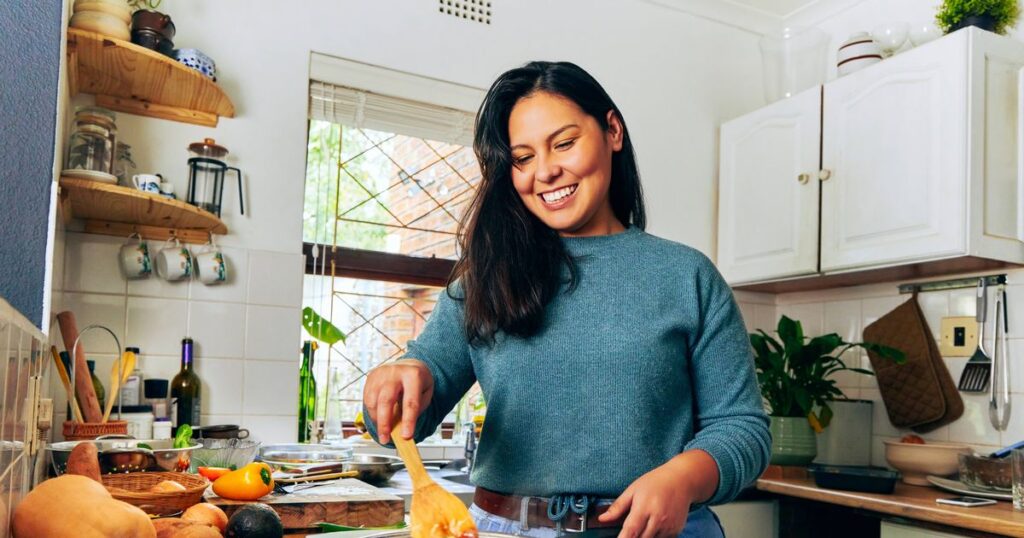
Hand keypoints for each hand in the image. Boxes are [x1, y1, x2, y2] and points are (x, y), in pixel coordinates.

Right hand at [362, 359, 433, 443]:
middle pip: (386, 400)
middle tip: (385, 439)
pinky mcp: (370, 377)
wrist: (409, 364)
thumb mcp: (426, 394)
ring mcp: (380, 373)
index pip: (410, 402)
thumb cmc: (418, 382)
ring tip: (383, 431)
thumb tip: (401, 429)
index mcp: (413, 375)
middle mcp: (395, 372)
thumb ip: (415, 410)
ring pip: (373, 401)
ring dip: (377, 420)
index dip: (408, 421)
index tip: (406, 436)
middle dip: (385, 423)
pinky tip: (379, 419)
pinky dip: (372, 413)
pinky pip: (367, 399)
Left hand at [598, 450, 718, 537]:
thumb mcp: (633, 490)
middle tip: (628, 531)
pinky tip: (653, 525)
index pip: (630, 531)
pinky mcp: (676, 530)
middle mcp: (658, 519)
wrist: (682, 480)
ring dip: (644, 537)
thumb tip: (602, 519)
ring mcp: (668, 526)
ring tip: (643, 523)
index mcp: (644, 508)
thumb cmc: (655, 482)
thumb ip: (618, 506)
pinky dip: (655, 536)